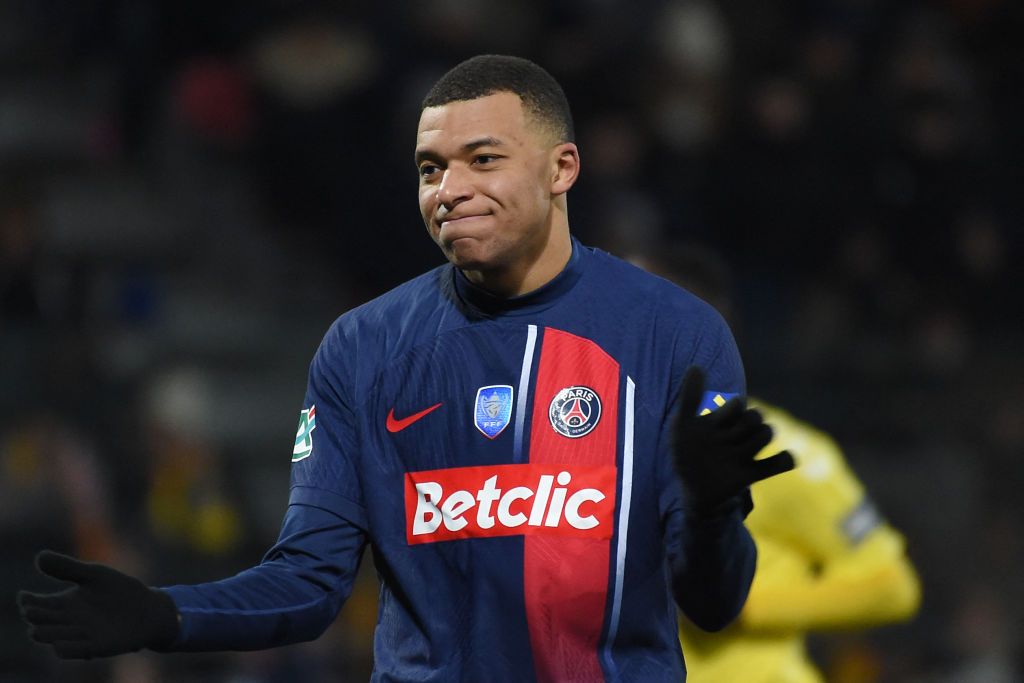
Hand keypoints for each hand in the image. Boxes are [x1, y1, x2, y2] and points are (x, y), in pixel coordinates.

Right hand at [17, 550, 178, 658]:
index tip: (26, 596)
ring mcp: (80, 635)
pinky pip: (71, 652)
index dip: (28, 601)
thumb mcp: (94, 575)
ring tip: (44, 626)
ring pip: (50, 637)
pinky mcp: (94, 647)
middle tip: (36, 609)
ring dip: (46, 633)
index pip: (35, 604)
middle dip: (34, 616)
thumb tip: (38, 557)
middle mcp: (68, 621)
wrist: (148, 609)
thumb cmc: (120, 591)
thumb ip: (68, 567)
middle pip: (39, 622)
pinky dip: (64, 648)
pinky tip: (63, 642)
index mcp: (65, 603)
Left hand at [673, 367, 794, 513]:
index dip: (732, 410)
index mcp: (723, 421)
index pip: (738, 404)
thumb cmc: (687, 453)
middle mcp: (737, 435)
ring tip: (741, 450)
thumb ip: (689, 397)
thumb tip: (696, 366)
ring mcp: (745, 454)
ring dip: (759, 438)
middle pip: (756, 417)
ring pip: (766, 435)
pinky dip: (786, 459)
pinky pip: (779, 463)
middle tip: (733, 436)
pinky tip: (783, 459)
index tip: (716, 423)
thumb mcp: (682, 425)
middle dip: (750, 420)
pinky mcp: (751, 474)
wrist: (691, 487)